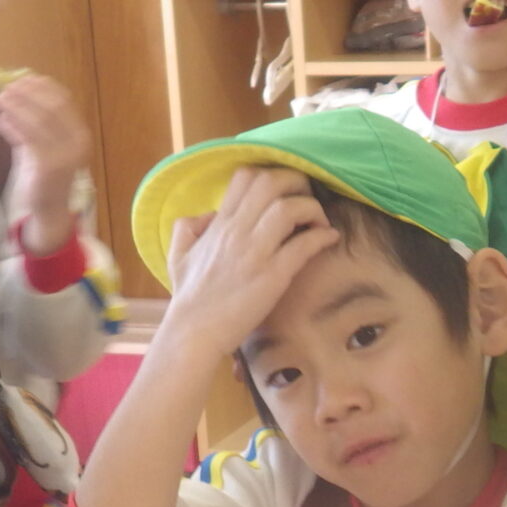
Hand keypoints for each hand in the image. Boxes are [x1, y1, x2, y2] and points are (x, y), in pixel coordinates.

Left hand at [0, 73, 90, 255]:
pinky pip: (25, 138)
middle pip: (50, 106)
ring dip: (14, 106)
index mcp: (80, 133)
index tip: (22, 79)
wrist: (48, 208)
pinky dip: (9, 126)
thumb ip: (36, 119)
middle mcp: (78, 142)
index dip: (42, 86)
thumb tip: (18, 89)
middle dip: (26, 94)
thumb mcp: (45, 142)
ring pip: (37, 120)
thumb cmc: (45, 173)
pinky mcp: (47, 166)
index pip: (63, 99)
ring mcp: (64, 155)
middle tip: (5, 89)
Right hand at [163, 167, 342, 356]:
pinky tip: (329, 238)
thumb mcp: (177, 254)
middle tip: (308, 198)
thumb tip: (210, 214)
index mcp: (220, 223)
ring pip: (289, 208)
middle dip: (298, 183)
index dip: (272, 173)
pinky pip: (303, 245)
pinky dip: (322, 236)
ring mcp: (256, 253)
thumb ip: (189, 227)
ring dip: (312, 209)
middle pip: (272, 183)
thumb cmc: (189, 298)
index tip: (285, 190)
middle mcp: (238, 231)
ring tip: (319, 221)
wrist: (195, 333)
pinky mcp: (272, 276)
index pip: (246, 176)